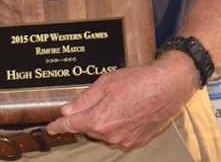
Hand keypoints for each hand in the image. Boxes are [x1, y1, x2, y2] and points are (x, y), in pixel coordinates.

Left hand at [45, 51, 199, 148]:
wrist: (169, 87)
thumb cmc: (138, 81)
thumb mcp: (105, 83)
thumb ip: (84, 99)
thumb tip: (68, 110)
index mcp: (100, 119)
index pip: (72, 124)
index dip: (59, 126)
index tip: (51, 128)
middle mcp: (111, 134)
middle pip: (88, 128)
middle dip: (86, 117)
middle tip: (97, 100)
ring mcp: (125, 139)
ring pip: (103, 132)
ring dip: (102, 120)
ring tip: (116, 101)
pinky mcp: (137, 140)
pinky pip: (118, 134)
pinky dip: (116, 124)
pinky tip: (125, 109)